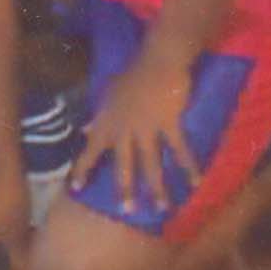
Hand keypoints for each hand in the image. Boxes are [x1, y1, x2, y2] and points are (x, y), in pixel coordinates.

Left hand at [69, 48, 198, 210]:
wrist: (157, 59)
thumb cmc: (133, 74)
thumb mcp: (108, 94)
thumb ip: (98, 115)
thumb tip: (85, 130)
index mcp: (108, 121)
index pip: (90, 149)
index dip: (82, 168)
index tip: (75, 188)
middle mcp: (124, 128)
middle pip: (123, 163)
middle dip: (124, 188)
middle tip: (127, 210)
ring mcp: (146, 127)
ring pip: (151, 163)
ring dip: (157, 187)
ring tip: (161, 207)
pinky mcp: (168, 123)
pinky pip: (179, 149)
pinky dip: (188, 166)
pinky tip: (195, 182)